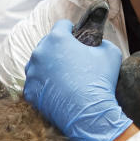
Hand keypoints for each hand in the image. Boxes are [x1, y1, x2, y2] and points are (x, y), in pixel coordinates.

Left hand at [23, 19, 131, 140]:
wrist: (89, 115)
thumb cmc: (100, 81)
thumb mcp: (110, 53)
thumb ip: (102, 42)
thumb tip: (98, 42)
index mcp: (57, 39)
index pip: (62, 25)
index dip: (71, 30)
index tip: (76, 37)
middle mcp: (39, 53)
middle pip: (47, 44)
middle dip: (57, 49)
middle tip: (70, 60)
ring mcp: (32, 73)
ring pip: (38, 64)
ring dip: (48, 67)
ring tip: (63, 76)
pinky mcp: (29, 91)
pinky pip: (35, 83)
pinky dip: (44, 85)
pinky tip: (57, 90)